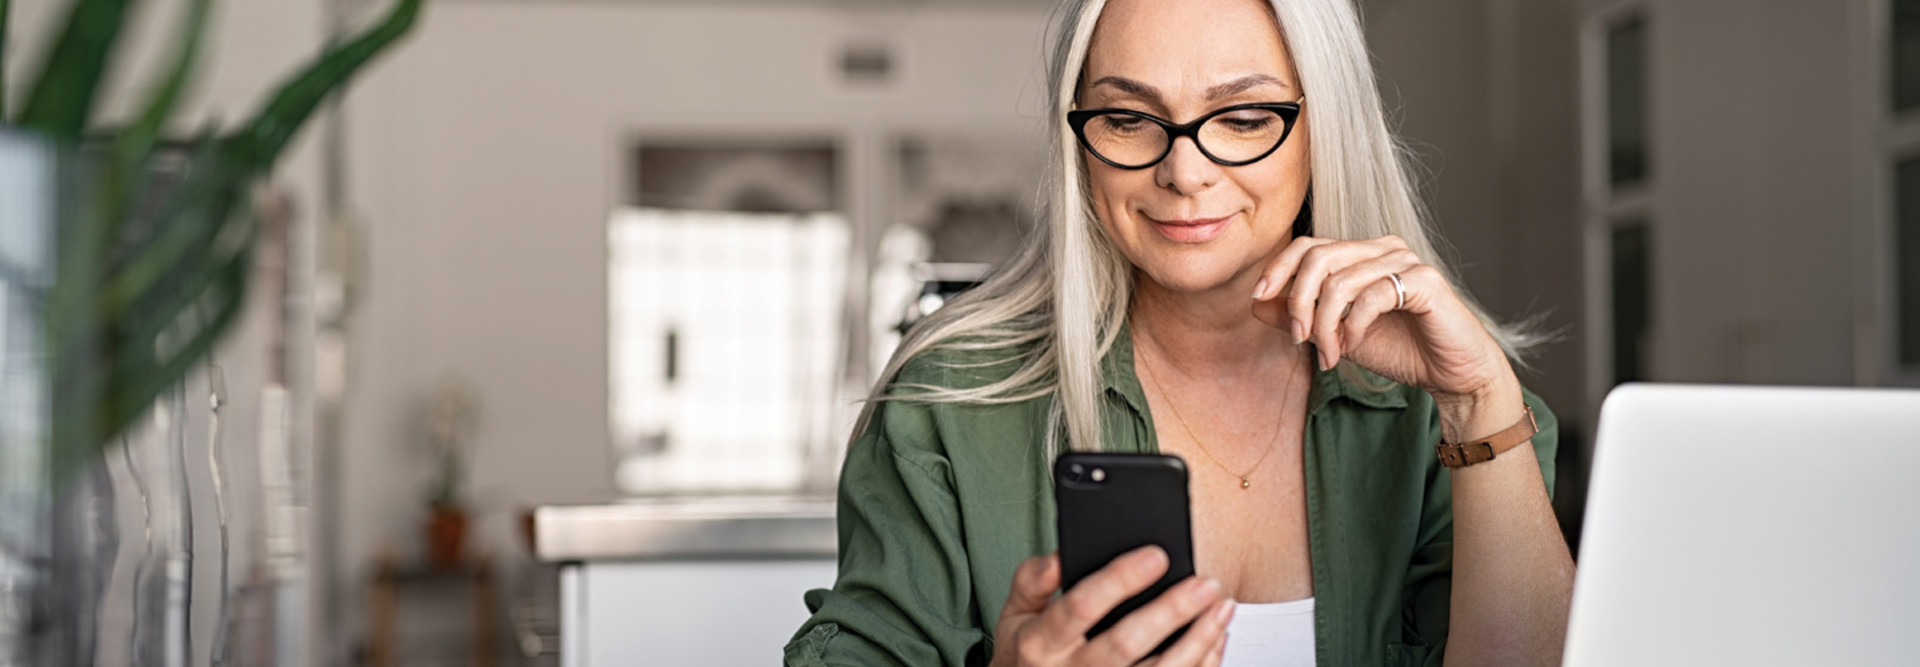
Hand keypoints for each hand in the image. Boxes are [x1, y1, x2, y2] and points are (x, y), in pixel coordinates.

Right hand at [991, 548, 1233, 666]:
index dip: (1120, 581)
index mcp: (1042, 643)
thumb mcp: (1014, 615)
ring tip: (1222, 608)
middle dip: (1170, 611)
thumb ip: (1032, 581)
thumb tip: (1061, 555)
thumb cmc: (1027, 657)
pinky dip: (1200, 664)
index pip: (1081, 607)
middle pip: (1126, 643)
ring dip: (1197, 641)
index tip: (1155, 556)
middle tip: (1205, 584)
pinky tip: (1215, 639)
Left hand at [1249, 235, 1517, 405]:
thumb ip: (1299, 317)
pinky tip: (1353, 347)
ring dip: (1326, 325)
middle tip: (1299, 340)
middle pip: (1318, 257)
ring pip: (1341, 280)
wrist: (1450, 374)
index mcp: (1362, 254)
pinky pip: (1372, 296)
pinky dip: (1353, 326)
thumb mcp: (1337, 334)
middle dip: (1299, 301)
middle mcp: (1383, 248)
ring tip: (1331, 354)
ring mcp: (1406, 261)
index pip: (1308, 245)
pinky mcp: (1425, 282)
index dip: (1278, 268)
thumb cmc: (1399, 350)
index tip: (1259, 297)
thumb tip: (1257, 302)